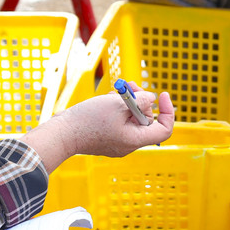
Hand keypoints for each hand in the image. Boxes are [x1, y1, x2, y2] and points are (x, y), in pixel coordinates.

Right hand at [45, 84, 175, 161]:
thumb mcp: (118, 104)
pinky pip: (120, 122)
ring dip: (128, 102)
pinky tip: (109, 99)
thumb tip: (150, 98)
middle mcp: (129, 144)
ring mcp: (118, 143)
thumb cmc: (88, 120)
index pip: (164, 129)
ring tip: (116, 91)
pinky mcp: (107, 138)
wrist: (62, 133)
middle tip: (131, 85)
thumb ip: (140, 100)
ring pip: (132, 119)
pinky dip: (118, 110)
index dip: (168, 111)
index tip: (163, 95)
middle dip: (141, 100)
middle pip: (146, 120)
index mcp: (135, 140)